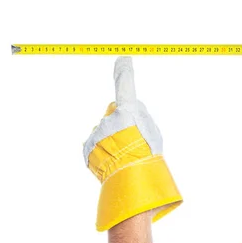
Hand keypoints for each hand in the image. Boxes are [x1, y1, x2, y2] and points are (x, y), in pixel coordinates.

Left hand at [83, 57, 181, 231]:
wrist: (131, 183)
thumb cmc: (148, 158)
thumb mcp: (154, 133)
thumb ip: (140, 114)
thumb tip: (129, 108)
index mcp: (127, 112)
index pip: (124, 86)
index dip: (124, 73)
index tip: (123, 59)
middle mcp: (108, 119)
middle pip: (114, 114)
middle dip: (120, 123)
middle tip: (133, 141)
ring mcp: (96, 134)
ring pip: (105, 132)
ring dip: (112, 140)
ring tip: (124, 156)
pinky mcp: (87, 148)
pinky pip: (96, 145)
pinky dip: (103, 151)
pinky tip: (113, 161)